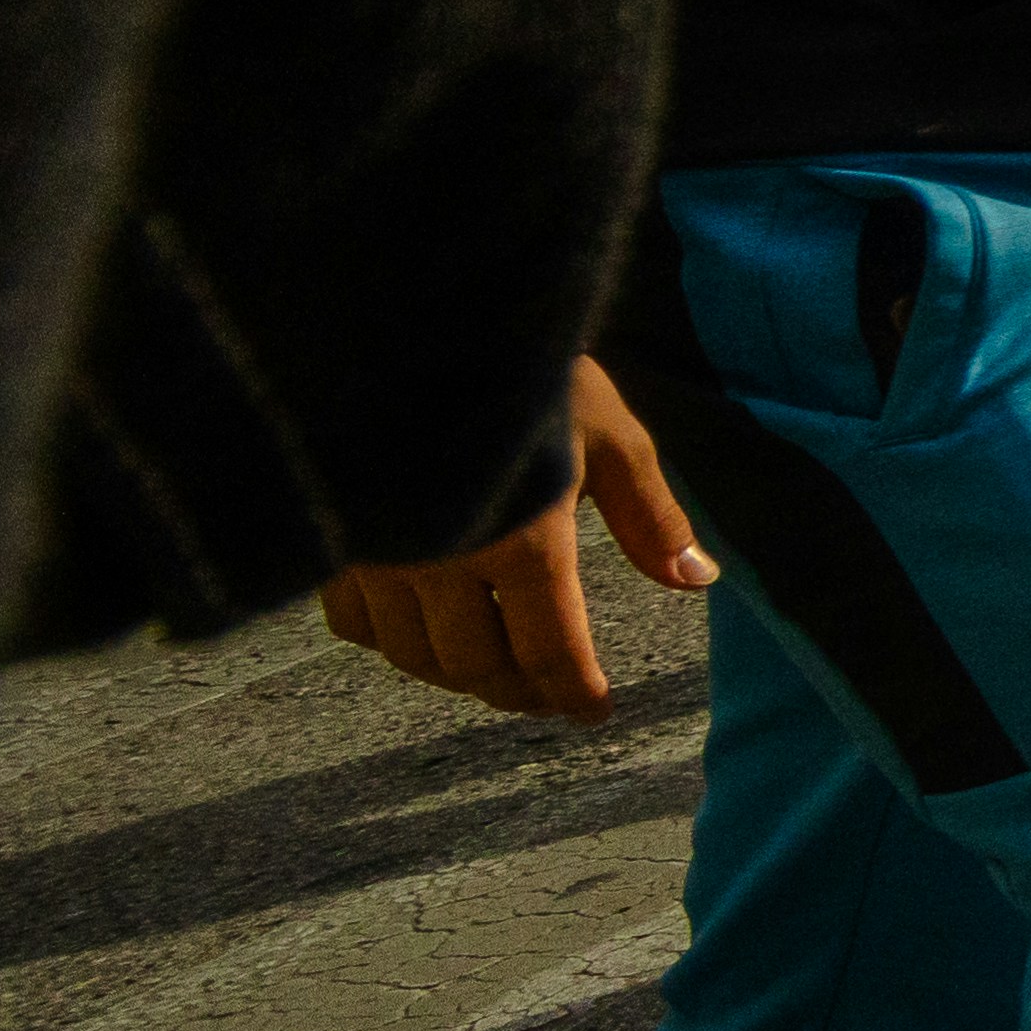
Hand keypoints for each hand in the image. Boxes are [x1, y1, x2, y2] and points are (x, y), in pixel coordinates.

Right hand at [317, 360, 715, 721]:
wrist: (411, 318)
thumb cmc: (526, 370)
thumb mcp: (608, 431)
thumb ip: (650, 516)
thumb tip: (697, 581)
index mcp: (522, 541)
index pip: (549, 652)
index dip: (573, 694)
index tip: (594, 712)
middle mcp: (445, 563)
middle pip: (476, 667)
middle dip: (519, 692)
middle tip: (548, 697)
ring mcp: (378, 556)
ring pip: (411, 656)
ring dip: (457, 677)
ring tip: (494, 672)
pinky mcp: (333, 540)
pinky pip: (352, 623)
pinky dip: (391, 643)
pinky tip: (420, 631)